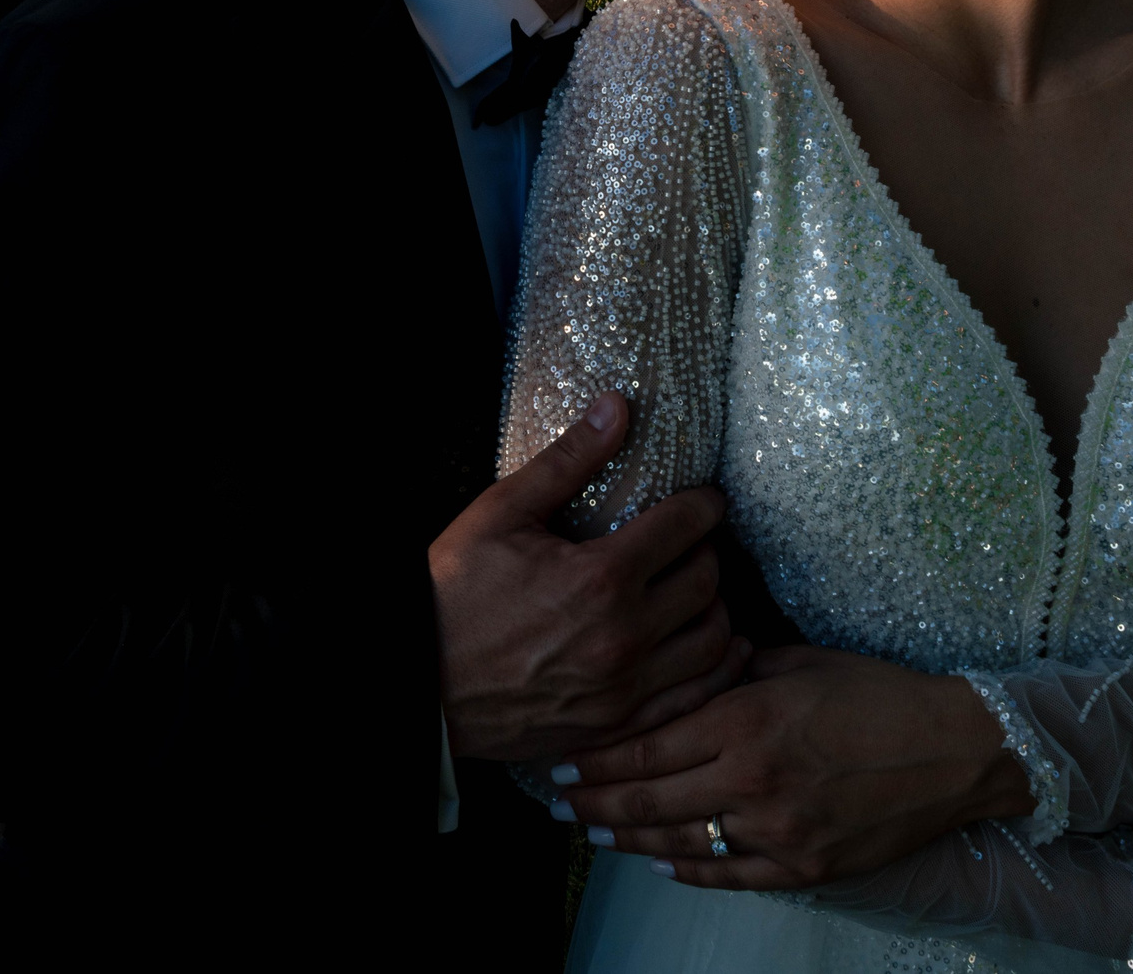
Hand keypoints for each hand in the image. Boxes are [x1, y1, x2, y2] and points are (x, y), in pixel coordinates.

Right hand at [433, 393, 748, 761]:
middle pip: (707, 582)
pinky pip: (695, 696)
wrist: (417, 684)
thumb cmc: (452, 594)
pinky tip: (712, 648)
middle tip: (692, 543)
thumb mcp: (501, 513)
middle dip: (707, 552)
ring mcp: (624, 688)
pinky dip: (715, 668)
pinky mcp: (616, 725)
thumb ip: (567, 460)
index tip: (705, 501)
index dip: (704, 505)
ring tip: (697, 591)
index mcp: (600, 576)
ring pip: (713, 641)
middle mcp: (624, 635)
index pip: (685, 527)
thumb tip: (617, 406)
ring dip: (715, 609)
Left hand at [551, 644, 1032, 887]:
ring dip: (627, 838)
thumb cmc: (879, 694)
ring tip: (593, 834)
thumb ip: (737, 671)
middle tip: (559, 804)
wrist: (956, 751)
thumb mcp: (800, 662)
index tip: (563, 760)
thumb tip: (690, 669)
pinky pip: (727, 874)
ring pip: (679, 840)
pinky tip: (658, 860)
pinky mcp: (803, 868)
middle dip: (595, 802)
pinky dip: (686, 869)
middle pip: (649, 797)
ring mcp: (777, 831)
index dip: (598, 757)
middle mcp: (752, 779)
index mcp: (747, 720)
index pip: (649, 744)